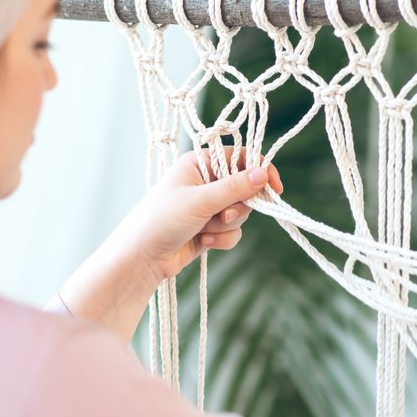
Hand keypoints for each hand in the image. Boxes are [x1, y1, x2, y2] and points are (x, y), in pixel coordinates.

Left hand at [53, 149, 282, 341]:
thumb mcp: (201, 200)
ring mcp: (208, 206)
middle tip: (224, 215)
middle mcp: (205, 181)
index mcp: (199, 163)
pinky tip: (204, 243)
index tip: (274, 188)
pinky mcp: (210, 228)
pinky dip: (222, 239)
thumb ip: (235, 187)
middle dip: (237, 206)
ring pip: (241, 213)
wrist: (142, 258)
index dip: (260, 170)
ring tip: (204, 230)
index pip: (240, 157)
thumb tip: (264, 172)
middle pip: (245, 188)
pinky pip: (233, 231)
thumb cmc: (162, 220)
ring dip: (226, 225)